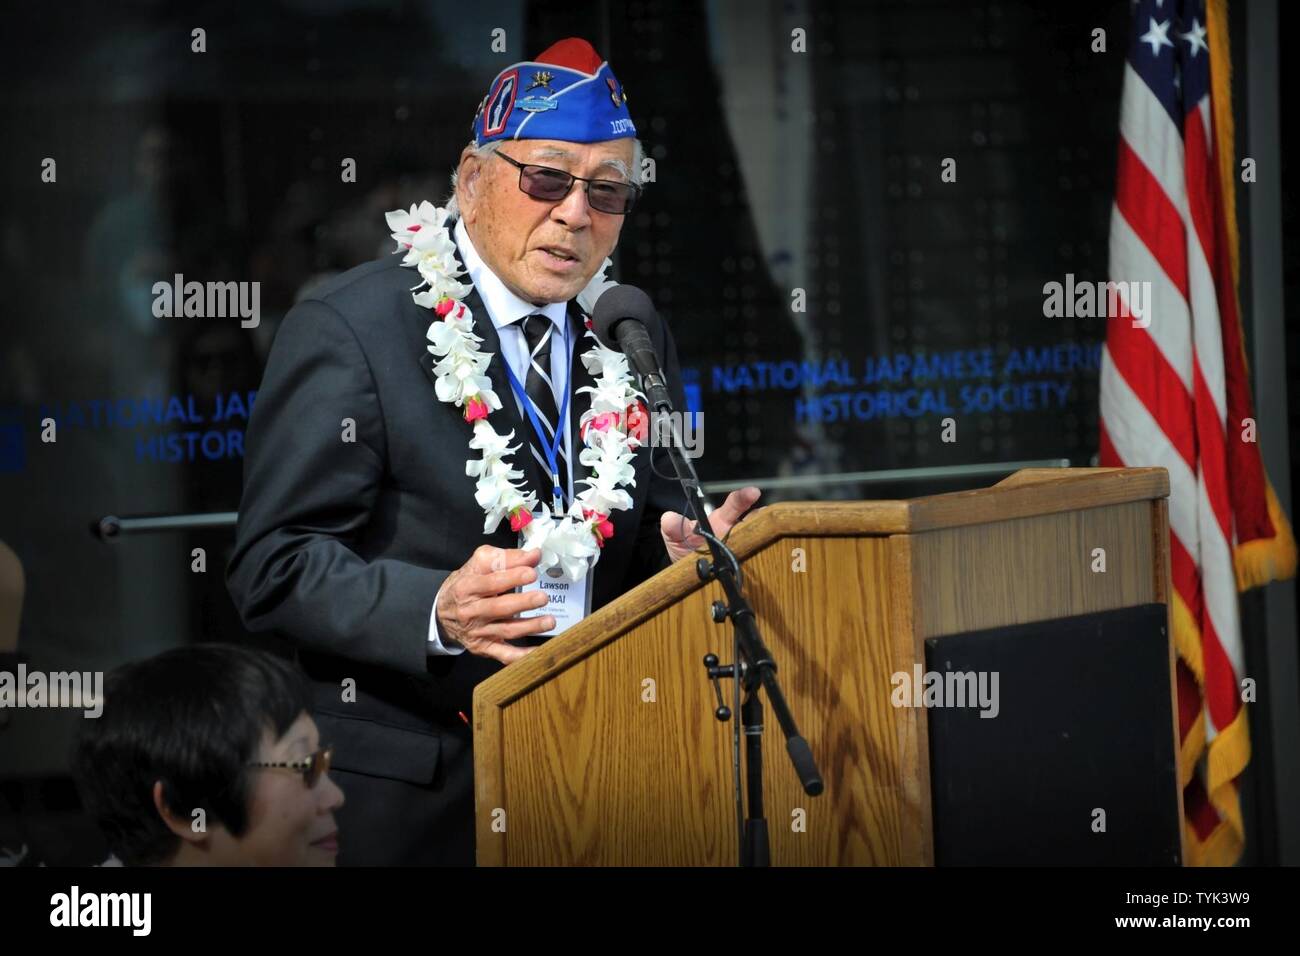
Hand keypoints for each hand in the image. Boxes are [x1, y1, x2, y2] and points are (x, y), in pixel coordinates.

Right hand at [436, 546, 553, 663]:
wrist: (442, 612)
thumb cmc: (466, 584)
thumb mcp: (478, 564)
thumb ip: (506, 558)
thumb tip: (534, 554)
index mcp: (467, 587)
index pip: (491, 582)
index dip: (512, 577)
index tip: (531, 573)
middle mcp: (471, 611)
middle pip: (499, 608)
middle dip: (522, 603)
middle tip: (543, 598)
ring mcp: (478, 632)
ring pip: (506, 630)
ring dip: (529, 626)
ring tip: (550, 621)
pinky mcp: (484, 647)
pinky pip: (504, 654)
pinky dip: (522, 655)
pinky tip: (539, 651)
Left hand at [660, 486, 761, 563]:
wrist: (686, 577)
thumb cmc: (685, 551)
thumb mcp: (675, 538)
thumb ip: (672, 527)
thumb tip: (668, 518)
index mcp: (721, 520)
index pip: (735, 504)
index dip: (743, 497)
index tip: (754, 492)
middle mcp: (736, 532)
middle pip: (753, 520)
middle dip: (760, 517)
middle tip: (764, 515)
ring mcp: (741, 549)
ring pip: (757, 538)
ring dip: (761, 536)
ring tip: (766, 535)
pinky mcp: (744, 566)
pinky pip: (754, 560)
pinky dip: (759, 556)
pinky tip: (761, 557)